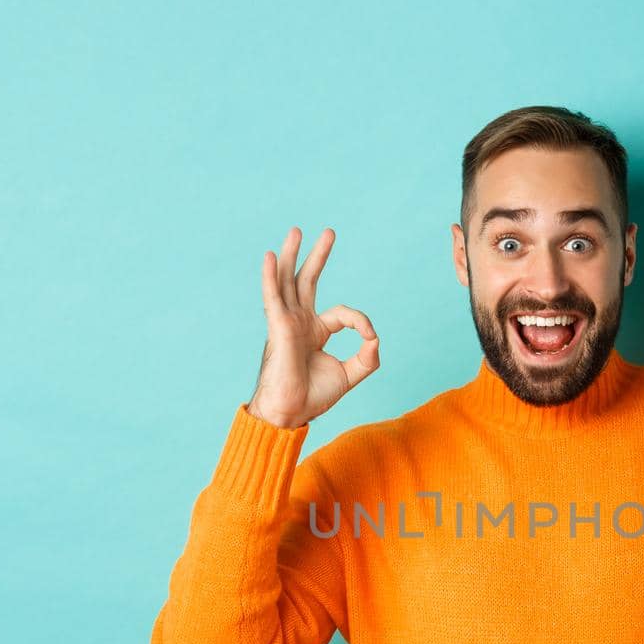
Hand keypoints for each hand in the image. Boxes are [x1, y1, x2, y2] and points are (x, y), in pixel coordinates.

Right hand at [249, 225, 380, 427]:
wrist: (291, 413)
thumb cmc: (313, 397)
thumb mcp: (350, 374)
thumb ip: (367, 356)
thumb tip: (375, 337)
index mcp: (314, 331)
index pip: (342, 314)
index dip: (360, 321)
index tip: (370, 337)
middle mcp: (299, 322)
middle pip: (307, 281)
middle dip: (318, 256)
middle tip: (329, 232)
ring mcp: (286, 322)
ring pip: (288, 281)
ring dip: (292, 255)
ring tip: (296, 230)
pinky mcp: (278, 327)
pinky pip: (272, 297)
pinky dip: (270, 276)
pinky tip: (268, 256)